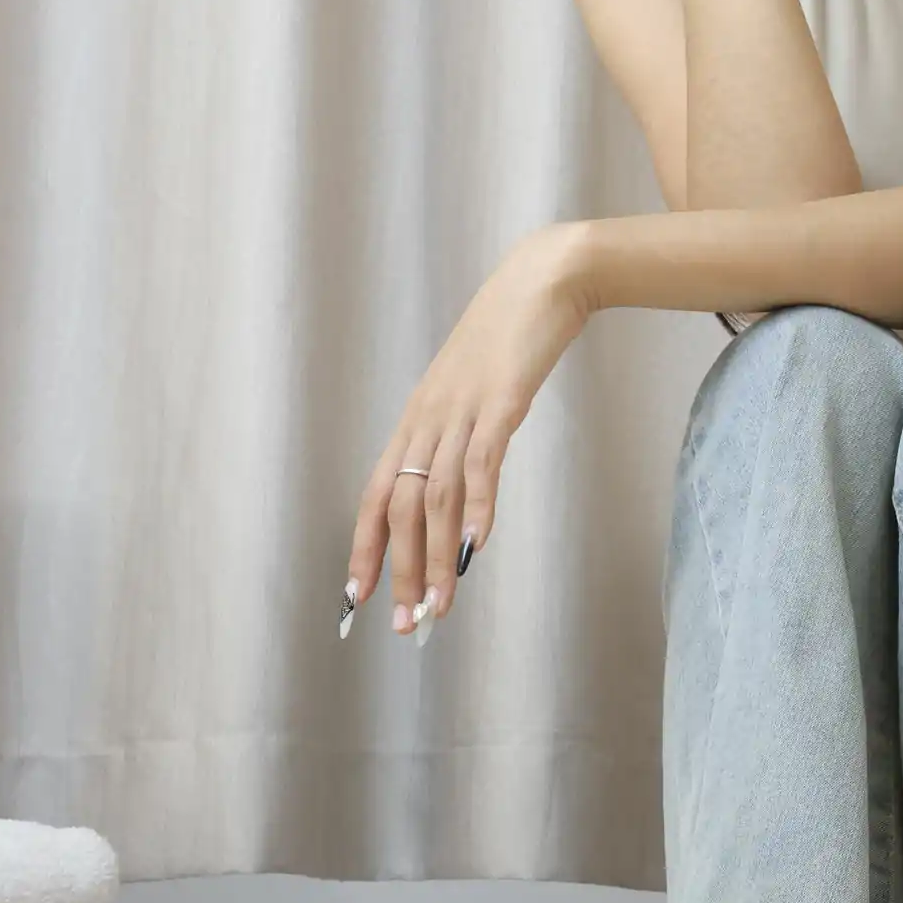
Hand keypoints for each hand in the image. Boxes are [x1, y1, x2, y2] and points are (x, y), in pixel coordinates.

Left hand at [343, 225, 595, 642]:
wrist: (544, 278)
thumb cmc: (511, 335)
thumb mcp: (474, 389)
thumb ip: (462, 434)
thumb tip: (459, 485)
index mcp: (417, 419)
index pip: (375, 495)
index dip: (364, 549)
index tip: (358, 600)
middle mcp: (428, 418)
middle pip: (400, 508)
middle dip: (400, 572)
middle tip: (408, 624)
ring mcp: (462, 409)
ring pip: (436, 498)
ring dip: (436, 559)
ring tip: (441, 605)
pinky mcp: (501, 401)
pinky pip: (481, 462)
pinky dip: (476, 507)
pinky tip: (475, 547)